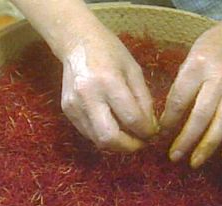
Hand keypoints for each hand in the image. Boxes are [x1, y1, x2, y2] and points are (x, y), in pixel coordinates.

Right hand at [60, 25, 157, 151]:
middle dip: (130, 146)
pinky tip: (114, 127)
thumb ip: (143, 100)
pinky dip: (104, 135)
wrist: (77, 42)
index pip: (131, 119)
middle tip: (142, 143)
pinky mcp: (67, 111)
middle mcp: (88, 96)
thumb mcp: (134, 70)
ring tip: (130, 136)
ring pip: (97, 140)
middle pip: (110, 138)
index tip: (153, 133)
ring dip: (117, 144)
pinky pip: (89, 133)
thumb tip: (150, 127)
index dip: (146, 131)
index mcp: (108, 82)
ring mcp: (74, 106)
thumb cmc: (110, 51)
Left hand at [160, 25, 221, 167]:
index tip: (160, 133)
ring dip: (208, 145)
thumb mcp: (190, 57)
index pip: (180, 99)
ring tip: (195, 162)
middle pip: (201, 115)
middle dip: (186, 139)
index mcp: (198, 67)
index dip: (169, 119)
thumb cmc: (211, 46)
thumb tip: (169, 116)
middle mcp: (219, 79)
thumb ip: (182, 84)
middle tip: (174, 156)